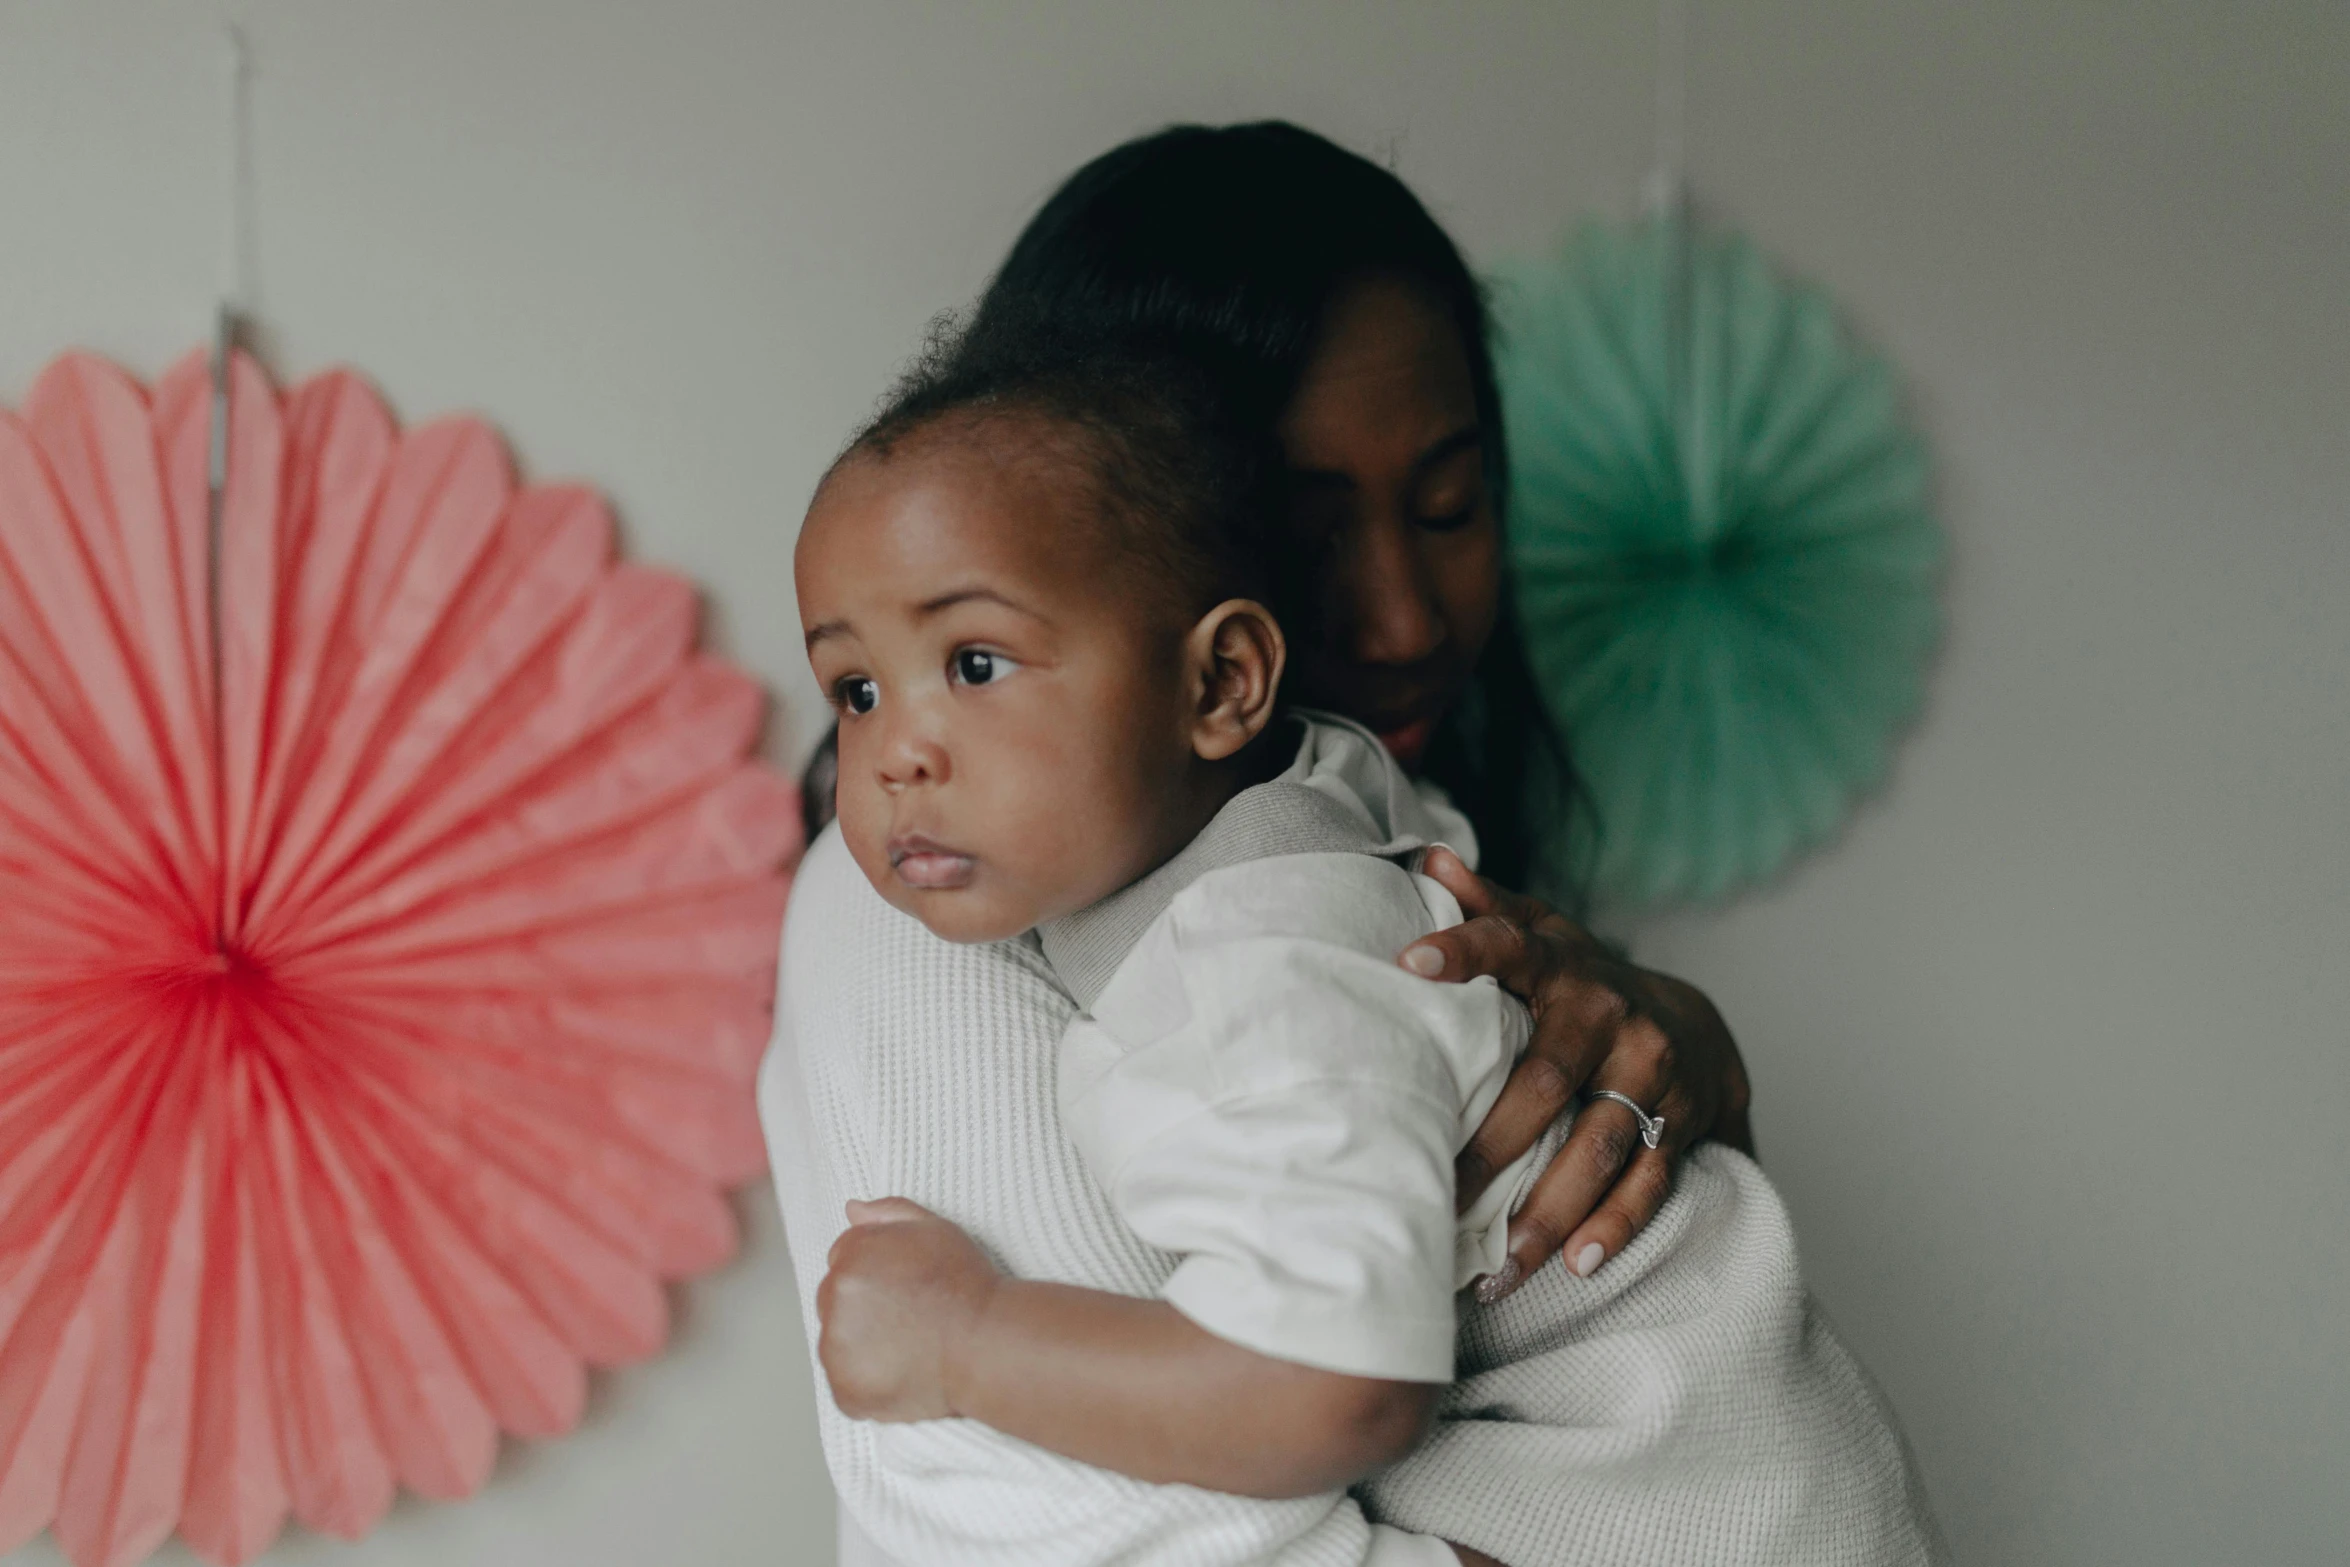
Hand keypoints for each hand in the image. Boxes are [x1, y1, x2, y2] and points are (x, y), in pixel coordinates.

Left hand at [816, 1198, 1000, 1421]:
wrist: (988, 1345)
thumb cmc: (967, 1286)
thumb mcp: (935, 1230)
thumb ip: (888, 1213)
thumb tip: (851, 1209)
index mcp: (852, 1256)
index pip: (843, 1259)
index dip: (876, 1273)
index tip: (905, 1288)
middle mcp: (835, 1299)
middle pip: (834, 1301)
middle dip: (862, 1309)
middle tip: (909, 1320)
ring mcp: (836, 1348)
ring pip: (837, 1344)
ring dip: (862, 1347)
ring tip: (908, 1347)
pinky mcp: (845, 1390)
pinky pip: (846, 1384)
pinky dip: (868, 1383)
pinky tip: (903, 1373)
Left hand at [1400, 848, 1754, 1299]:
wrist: (1689, 1023)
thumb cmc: (1580, 985)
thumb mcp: (1541, 936)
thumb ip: (1486, 908)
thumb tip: (1428, 858)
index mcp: (1563, 964)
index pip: (1508, 945)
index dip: (1462, 950)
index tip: (1408, 960)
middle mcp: (1611, 1014)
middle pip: (1547, 1081)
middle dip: (1492, 1143)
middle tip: (1438, 1195)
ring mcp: (1653, 1071)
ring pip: (1599, 1144)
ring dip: (1549, 1210)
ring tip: (1498, 1264)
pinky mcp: (1685, 1123)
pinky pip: (1650, 1182)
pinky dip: (1614, 1226)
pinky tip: (1575, 1265)